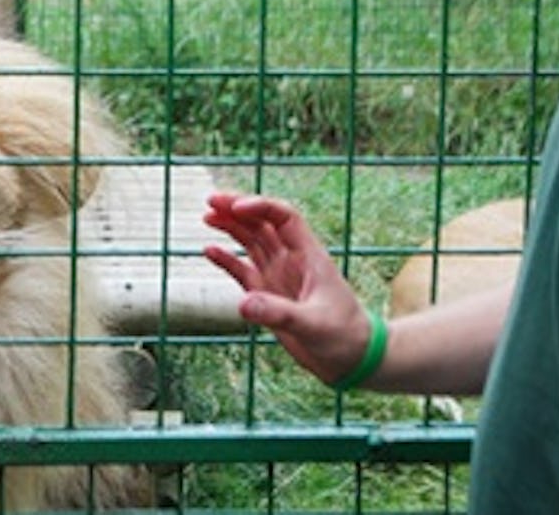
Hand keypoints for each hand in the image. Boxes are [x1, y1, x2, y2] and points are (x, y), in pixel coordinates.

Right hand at [202, 191, 371, 384]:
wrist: (351, 359)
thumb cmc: (343, 336)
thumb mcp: (312, 324)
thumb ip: (278, 314)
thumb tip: (243, 304)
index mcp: (309, 256)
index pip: (284, 218)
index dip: (260, 206)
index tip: (236, 208)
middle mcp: (292, 260)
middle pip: (263, 222)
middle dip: (238, 208)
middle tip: (211, 200)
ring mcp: (279, 275)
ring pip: (252, 241)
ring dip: (231, 227)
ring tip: (208, 217)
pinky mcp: (268, 294)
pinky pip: (243, 270)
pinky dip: (227, 260)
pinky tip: (210, 251)